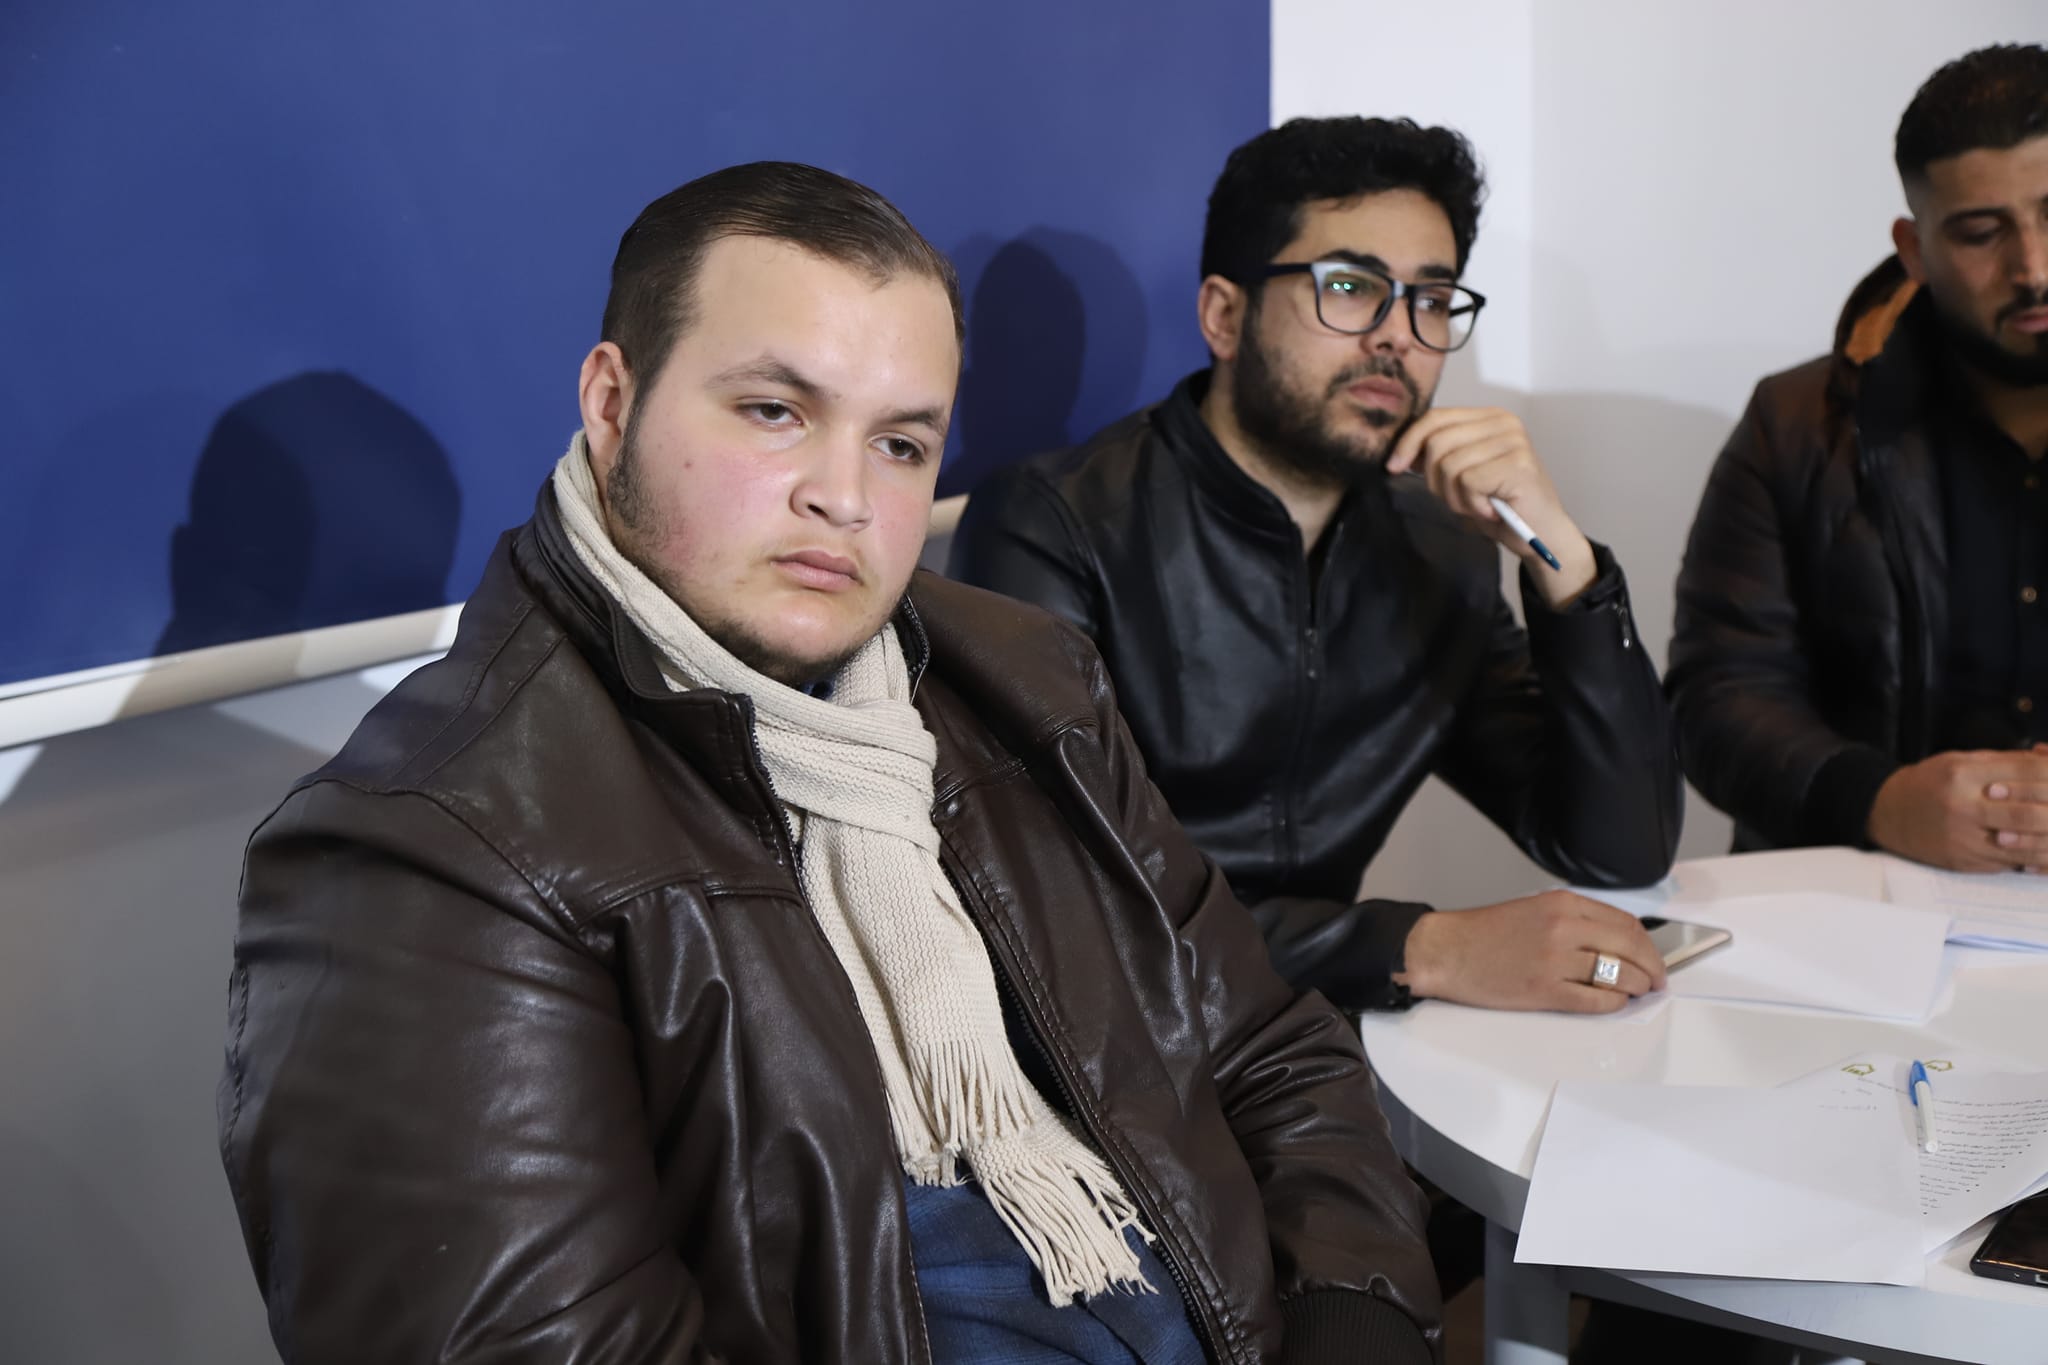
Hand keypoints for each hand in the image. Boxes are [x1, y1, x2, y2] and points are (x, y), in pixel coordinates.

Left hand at [1383, 407, 1596, 607]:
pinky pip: (1467, 482)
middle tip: (1456, 499)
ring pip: (1449, 464)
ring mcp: (1514, 442)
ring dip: (1455, 496)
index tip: (1393, 466)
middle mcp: (1504, 423)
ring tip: (1477, 504)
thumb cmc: (1500, 504)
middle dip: (1435, 479)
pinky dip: (1472, 504)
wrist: (1540, 533)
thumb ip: (1439, 456)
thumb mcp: (1463, 474)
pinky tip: (1490, 509)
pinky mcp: (1518, 464)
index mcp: (1488, 418)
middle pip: (1437, 441)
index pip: (1435, 418)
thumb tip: (1402, 453)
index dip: (1408, 442)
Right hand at [1395, 891, 1667, 1013]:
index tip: (1652, 956)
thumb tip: (1614, 942)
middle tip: (1657, 979)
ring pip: (1618, 975)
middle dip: (1652, 967)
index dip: (1647, 943)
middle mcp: (1563, 927)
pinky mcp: (1545, 990)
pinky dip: (1614, 1004)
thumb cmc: (1484, 934)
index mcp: (1561, 904)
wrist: (1446, 951)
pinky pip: (1596, 1000)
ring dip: (1638, 987)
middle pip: (1629, 947)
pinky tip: (1615, 1003)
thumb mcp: (1533, 909)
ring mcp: (1555, 960)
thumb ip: (1573, 919)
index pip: (1625, 922)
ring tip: (1639, 992)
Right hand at [1868, 746, 2047, 872]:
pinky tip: (2043, 851)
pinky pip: (2010, 863)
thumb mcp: (1961, 760)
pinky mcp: (1963, 861)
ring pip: (2025, 845)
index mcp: (1962, 774)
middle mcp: (1961, 807)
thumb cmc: (1929, 783)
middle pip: (2030, 813)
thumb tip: (2047, 763)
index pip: (2026, 773)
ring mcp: (1962, 838)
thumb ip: (2005, 762)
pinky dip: (2035, 858)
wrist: (1889, 812)